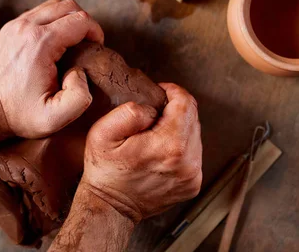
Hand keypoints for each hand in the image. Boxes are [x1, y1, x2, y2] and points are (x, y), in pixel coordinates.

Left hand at [0, 0, 103, 138]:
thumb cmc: (17, 114)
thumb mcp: (54, 118)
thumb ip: (79, 97)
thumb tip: (79, 72)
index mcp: (40, 43)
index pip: (81, 20)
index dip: (96, 32)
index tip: (97, 47)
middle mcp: (26, 27)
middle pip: (68, 6)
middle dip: (84, 22)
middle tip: (88, 43)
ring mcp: (15, 25)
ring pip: (52, 5)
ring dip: (68, 19)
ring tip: (73, 41)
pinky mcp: (9, 28)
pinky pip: (38, 13)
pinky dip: (52, 21)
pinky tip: (55, 42)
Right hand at [80, 83, 201, 222]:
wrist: (111, 206)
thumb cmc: (105, 169)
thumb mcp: (103, 133)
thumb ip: (130, 112)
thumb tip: (153, 109)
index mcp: (169, 146)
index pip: (186, 103)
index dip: (173, 91)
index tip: (160, 91)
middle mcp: (187, 162)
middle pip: (193, 117)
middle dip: (175, 108)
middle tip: (154, 112)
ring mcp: (192, 176)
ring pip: (195, 134)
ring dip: (179, 127)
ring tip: (155, 132)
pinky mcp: (192, 184)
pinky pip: (194, 153)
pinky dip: (181, 145)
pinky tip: (161, 150)